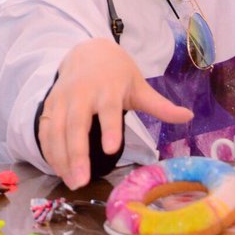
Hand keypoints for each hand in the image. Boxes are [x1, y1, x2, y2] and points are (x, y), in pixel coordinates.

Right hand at [39, 38, 193, 189]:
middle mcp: (81, 93)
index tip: (112, 150)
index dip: (109, 128)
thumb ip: (160, 105)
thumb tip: (188, 116)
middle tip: (82, 181)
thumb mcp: (139, 86)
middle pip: (76, 124)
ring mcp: (61, 99)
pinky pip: (45, 130)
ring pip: (56, 130)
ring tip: (71, 182)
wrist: (87, 52)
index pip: (108, 109)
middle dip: (77, 154)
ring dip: (61, 157)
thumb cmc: (116, 74)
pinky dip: (49, 151)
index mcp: (107, 87)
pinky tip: (58, 169)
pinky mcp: (49, 105)